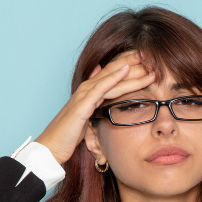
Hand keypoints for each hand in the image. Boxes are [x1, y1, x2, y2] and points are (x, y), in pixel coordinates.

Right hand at [33, 49, 156, 164]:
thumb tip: (105, 97)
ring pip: (111, 78)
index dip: (128, 65)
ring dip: (130, 70)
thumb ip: (96, 107)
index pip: (111, 74)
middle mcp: (86, 89)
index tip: (146, 60)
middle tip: (150, 54)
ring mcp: (83, 96)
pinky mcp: (82, 105)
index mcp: (89, 92)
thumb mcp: (86, 118)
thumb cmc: (68, 135)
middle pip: (113, 71)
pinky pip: (101, 88)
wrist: (51, 146)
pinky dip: (113, 77)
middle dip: (132, 62)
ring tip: (146, 62)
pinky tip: (126, 70)